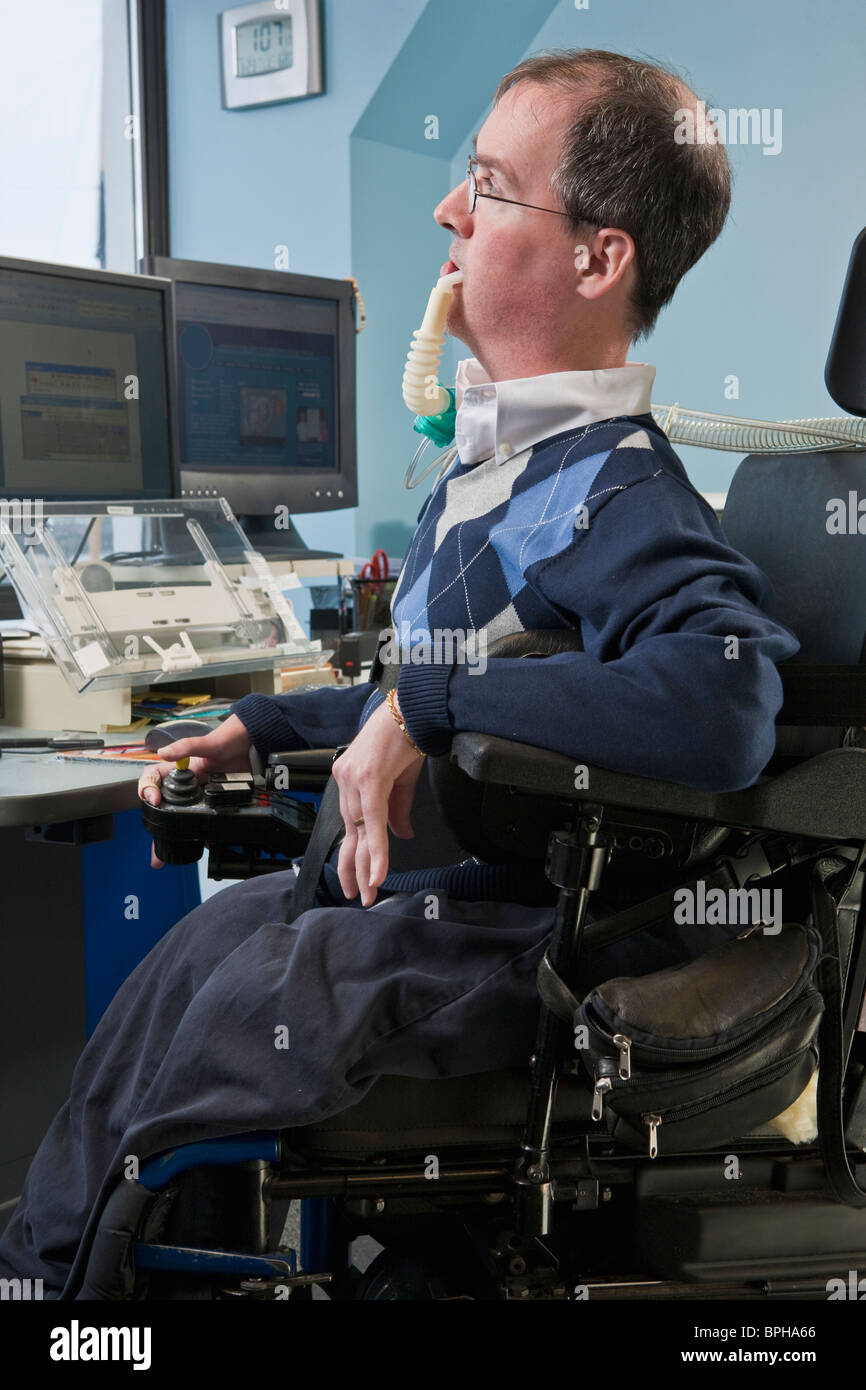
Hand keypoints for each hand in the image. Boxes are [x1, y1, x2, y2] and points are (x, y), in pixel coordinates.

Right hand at [138, 715, 252, 867]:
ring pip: (184, 818)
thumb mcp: (207, 743)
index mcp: (178, 769)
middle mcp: (186, 784)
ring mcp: (200, 795)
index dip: (147, 789)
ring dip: (179, 836)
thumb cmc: (227, 739)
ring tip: (175, 852)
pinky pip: (207, 820)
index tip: (154, 799)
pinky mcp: (215, 802)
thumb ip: (187, 746)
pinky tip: (207, 843)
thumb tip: (164, 752)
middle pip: (164, 807)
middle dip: (158, 830)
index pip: (152, 778)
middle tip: (156, 854)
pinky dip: (206, 833)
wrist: (253, 745)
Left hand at [331, 697, 425, 906]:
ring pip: (360, 832)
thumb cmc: (405, 737)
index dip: (354, 856)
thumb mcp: (401, 780)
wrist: (412, 710)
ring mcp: (353, 780)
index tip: (358, 880)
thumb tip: (400, 836)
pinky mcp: (368, 779)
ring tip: (369, 891)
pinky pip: (372, 822)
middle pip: (350, 834)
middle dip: (355, 869)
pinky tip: (378, 872)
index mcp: (349, 781)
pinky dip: (377, 850)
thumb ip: (396, 811)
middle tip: (359, 896)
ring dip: (366, 866)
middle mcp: (345, 781)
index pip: (350, 826)